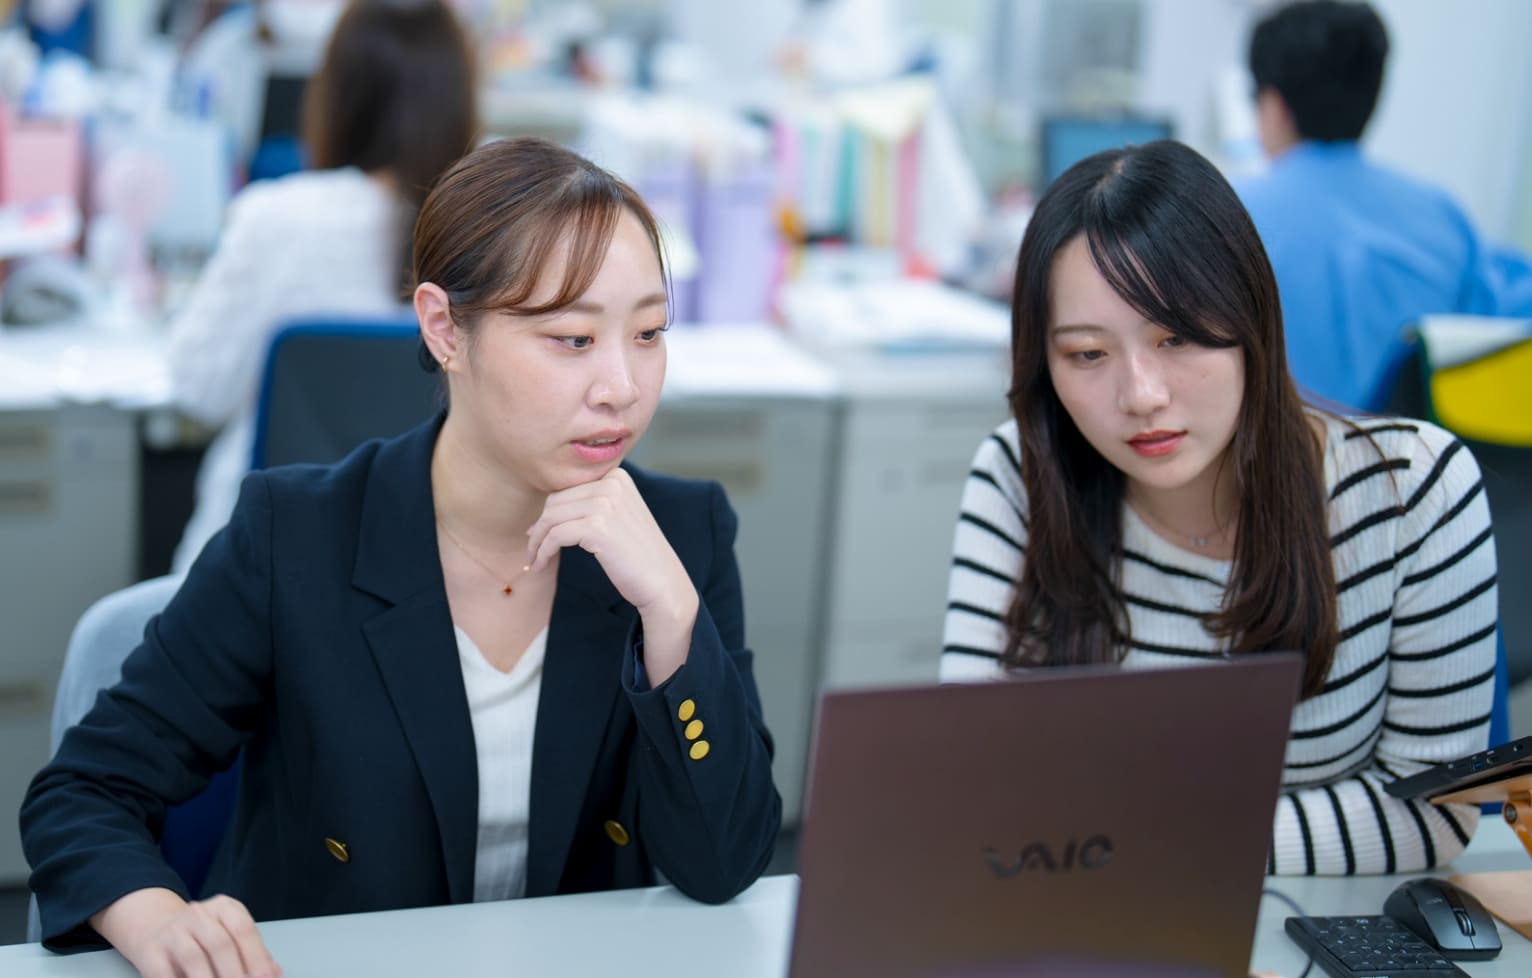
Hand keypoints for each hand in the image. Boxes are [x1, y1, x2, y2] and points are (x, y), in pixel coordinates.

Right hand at [91, 887, 280, 977]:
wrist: (154, 927)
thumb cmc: (202, 937)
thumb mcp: (229, 935)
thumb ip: (252, 953)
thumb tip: (274, 972)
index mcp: (224, 907)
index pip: (243, 929)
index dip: (256, 956)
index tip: (265, 977)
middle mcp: (197, 914)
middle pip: (220, 944)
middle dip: (235, 973)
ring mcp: (172, 932)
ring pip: (193, 958)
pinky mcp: (150, 952)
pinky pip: (164, 973)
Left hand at [527, 467, 698, 682]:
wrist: (663, 583)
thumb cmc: (638, 556)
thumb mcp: (619, 517)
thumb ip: (591, 504)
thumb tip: (546, 510)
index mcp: (617, 477)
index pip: (568, 487)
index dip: (550, 511)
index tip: (539, 533)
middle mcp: (612, 484)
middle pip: (556, 500)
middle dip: (540, 526)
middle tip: (533, 549)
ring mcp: (606, 504)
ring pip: (551, 517)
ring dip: (537, 541)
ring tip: (535, 559)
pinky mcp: (598, 527)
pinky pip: (555, 535)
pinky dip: (543, 551)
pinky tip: (540, 564)